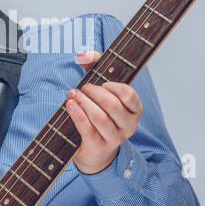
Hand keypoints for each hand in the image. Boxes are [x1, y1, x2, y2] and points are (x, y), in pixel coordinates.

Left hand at [65, 49, 142, 174]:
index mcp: (135, 110)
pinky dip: (77, 115)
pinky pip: (88, 129)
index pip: (128, 94)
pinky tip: (69, 105)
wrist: (94, 149)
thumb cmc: (99, 113)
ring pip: (100, 118)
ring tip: (72, 95)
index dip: (112, 86)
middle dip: (93, 93)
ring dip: (83, 103)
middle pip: (112, 105)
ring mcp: (115, 139)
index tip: (100, 83)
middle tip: (81, 89)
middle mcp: (129, 125)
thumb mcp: (100, 88)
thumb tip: (82, 55)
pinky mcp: (99, 147)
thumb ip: (95, 65)